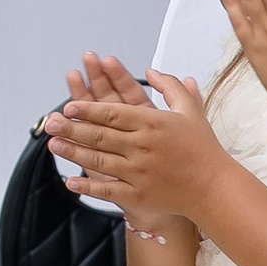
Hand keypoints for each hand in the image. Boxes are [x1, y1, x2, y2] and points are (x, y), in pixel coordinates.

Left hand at [45, 64, 223, 226]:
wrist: (215, 188)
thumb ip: (170, 87)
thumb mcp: (190, 110)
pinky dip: (87, 187)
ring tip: (53, 144)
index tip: (69, 106)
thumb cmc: (203, 148)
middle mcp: (143, 147)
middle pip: (99, 135)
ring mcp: (139, 172)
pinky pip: (107, 190)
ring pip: (98, 160)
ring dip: (72, 152)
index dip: (88, 109)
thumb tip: (150, 70)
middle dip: (71, 128)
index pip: (113, 113)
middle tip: (51, 122)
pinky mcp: (139, 194)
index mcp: (153, 123)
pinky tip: (69, 181)